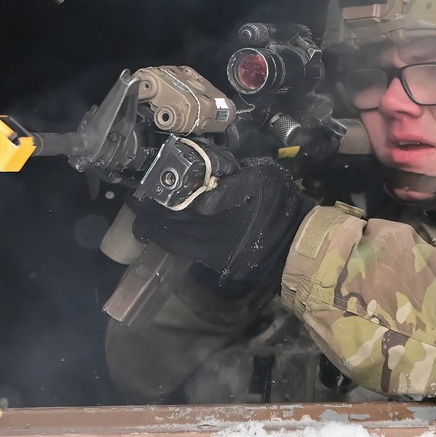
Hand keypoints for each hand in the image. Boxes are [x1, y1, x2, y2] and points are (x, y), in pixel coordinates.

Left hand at [130, 159, 314, 293]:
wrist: (300, 241)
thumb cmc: (281, 201)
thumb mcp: (261, 174)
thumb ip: (231, 173)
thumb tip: (203, 171)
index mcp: (229, 202)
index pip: (185, 200)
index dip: (161, 197)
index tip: (143, 191)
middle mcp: (219, 228)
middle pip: (175, 222)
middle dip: (152, 214)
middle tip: (136, 205)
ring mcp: (218, 250)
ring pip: (177, 241)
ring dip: (157, 232)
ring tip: (141, 224)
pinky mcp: (220, 264)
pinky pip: (189, 253)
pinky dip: (173, 244)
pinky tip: (162, 237)